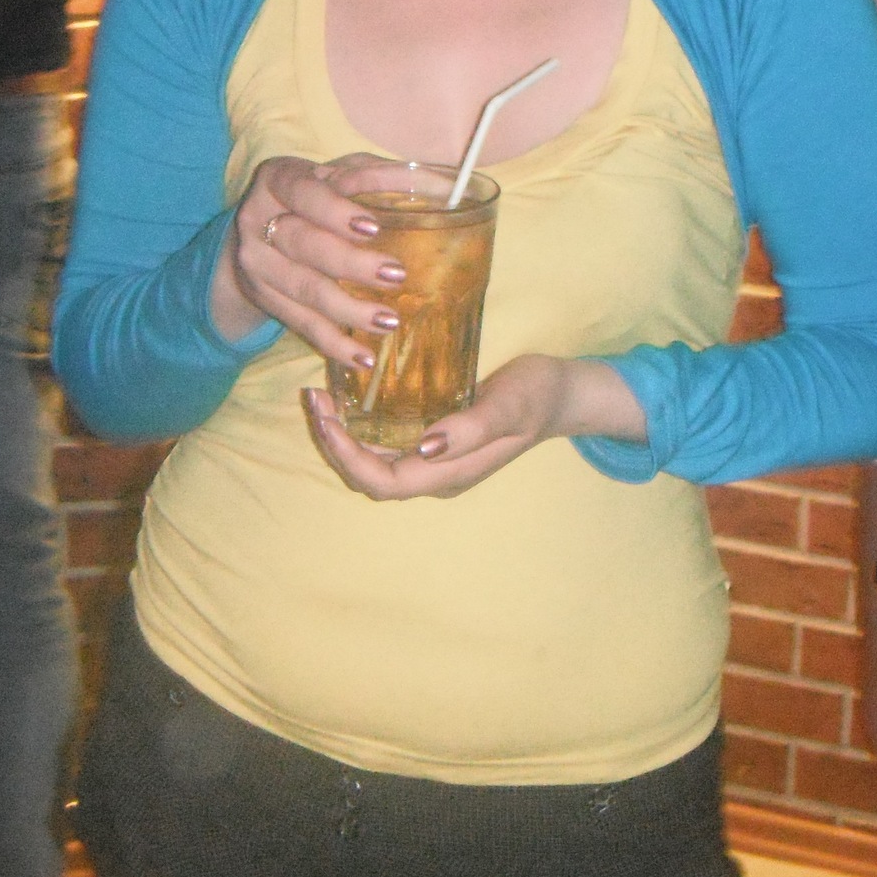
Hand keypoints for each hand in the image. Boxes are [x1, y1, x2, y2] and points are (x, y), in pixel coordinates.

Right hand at [213, 154, 407, 364]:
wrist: (259, 229)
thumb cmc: (316, 195)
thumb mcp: (342, 174)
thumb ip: (384, 176)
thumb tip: (451, 189)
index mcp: (278, 178)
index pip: (302, 192)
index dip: (335, 211)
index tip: (373, 228)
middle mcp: (257, 220)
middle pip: (303, 243)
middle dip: (349, 263)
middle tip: (396, 275)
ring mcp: (257, 264)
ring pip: (303, 289)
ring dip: (347, 309)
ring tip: (389, 320)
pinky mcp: (265, 299)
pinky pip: (301, 324)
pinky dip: (333, 344)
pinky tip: (363, 358)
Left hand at [300, 352, 646, 499]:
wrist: (562, 394)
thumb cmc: (538, 396)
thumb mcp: (510, 405)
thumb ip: (472, 427)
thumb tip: (426, 445)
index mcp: (450, 473)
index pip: (384, 481)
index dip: (349, 458)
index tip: (327, 420)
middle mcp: (436, 473)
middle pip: (370, 476)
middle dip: (335, 445)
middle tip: (314, 400)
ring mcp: (435, 459)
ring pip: (374, 460)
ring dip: (343, 435)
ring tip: (321, 397)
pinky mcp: (435, 440)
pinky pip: (386, 442)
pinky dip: (360, 424)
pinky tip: (350, 396)